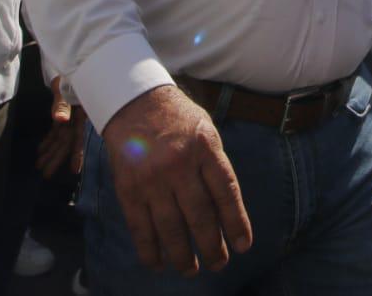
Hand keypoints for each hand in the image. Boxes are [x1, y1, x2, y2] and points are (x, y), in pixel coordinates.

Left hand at [36, 77, 87, 177]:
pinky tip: (40, 150)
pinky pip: (54, 132)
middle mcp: (74, 120)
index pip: (77, 139)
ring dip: (50, 152)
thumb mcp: (66, 88)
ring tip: (40, 167)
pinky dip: (48, 141)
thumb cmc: (73, 74)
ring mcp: (68, 119)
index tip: (75, 171)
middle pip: (65, 143)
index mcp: (79, 116)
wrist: (73, 63)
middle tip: (46, 176)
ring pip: (59, 139)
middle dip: (56, 158)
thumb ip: (62, 105)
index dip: (76, 154)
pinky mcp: (61, 115)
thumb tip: (59, 120)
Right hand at [102, 85, 252, 276]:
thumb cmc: (178, 119)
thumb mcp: (206, 131)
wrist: (134, 101)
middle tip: (219, 264)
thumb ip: (215, 166)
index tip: (243, 246)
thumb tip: (227, 212)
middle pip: (200, 215)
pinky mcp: (128, 188)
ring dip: (182, 255)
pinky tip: (158, 264)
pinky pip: (140, 227)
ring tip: (191, 270)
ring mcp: (151, 178)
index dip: (236, 222)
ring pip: (170, 227)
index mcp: (204, 147)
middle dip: (212, 246)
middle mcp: (178, 164)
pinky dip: (149, 250)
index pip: (226, 192)